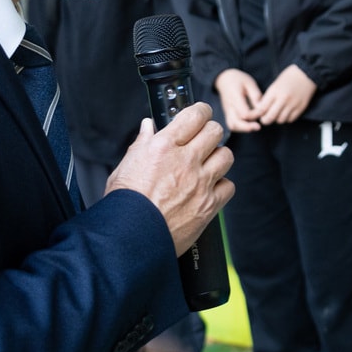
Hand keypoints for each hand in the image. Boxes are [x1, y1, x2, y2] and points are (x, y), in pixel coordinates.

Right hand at [106, 103, 234, 254]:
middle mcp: (185, 161)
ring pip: (226, 156)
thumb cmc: (123, 206)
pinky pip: (229, 186)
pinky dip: (221, 186)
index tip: (201, 114)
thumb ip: (140, 144)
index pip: (194, 115)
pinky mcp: (209, 205)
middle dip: (210, 133)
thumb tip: (148, 126)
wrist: (128, 240)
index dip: (201, 111)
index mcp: (163, 147)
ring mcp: (200, 183)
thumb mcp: (124, 168)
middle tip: (203, 141)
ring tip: (206, 165)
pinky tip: (209, 189)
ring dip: (218, 158)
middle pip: (215, 131)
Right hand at [214, 68, 263, 132]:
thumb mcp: (249, 82)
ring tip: (255, 127)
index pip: (243, 112)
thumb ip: (255, 95)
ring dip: (243, 129)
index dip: (253, 115)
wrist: (224, 79)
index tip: (262, 111)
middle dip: (247, 127)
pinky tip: (250, 126)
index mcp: (234, 97)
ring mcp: (227, 111)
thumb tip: (260, 108)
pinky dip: (240, 128)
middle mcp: (229, 106)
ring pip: (232, 125)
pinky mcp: (228, 114)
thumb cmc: (238, 80)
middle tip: (258, 127)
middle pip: (234, 122)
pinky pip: (232, 124)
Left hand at [251, 64, 316, 124]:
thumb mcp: (275, 84)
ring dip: (277, 119)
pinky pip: (290, 119)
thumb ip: (268, 97)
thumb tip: (260, 110)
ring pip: (280, 120)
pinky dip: (287, 118)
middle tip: (265, 118)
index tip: (257, 115)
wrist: (307, 73)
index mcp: (275, 91)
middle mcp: (283, 98)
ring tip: (277, 114)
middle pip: (270, 117)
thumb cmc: (289, 77)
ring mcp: (293, 104)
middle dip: (265, 120)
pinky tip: (286, 113)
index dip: (257, 114)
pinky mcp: (301, 107)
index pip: (262, 108)